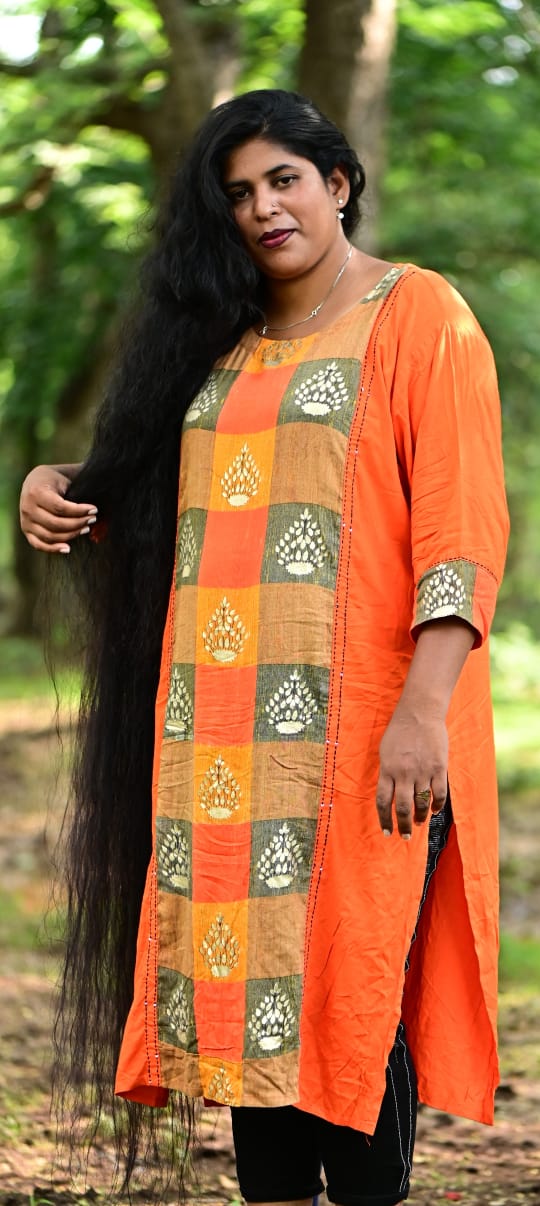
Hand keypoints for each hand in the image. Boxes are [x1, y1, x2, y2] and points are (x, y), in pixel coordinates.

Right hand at [20, 464, 94, 552]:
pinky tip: (67, 548)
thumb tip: (95, 509)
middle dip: (77, 523)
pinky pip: (39, 545)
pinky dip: (53, 549)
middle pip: (55, 524)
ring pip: (49, 536)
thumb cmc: (55, 479)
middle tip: (92, 519)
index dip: (79, 511)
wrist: (36, 481)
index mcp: (36, 492)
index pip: (60, 507)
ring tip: (86, 529)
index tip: (94, 510)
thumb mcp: (64, 477)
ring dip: (70, 535)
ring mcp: (25, 521)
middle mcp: (27, 508)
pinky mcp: (26, 531)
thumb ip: (77, 490)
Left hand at [375, 707, 447, 839]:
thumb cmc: (400, 731)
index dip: (384, 820)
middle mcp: (404, 773)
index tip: (386, 833)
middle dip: (403, 826)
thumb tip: (389, 795)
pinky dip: (437, 806)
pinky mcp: (439, 768)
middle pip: (403, 808)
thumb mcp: (385, 751)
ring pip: (422, 803)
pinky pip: (439, 793)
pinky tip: (434, 810)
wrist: (420, 713)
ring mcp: (422, 771)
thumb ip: (386, 773)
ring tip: (419, 823)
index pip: (383, 802)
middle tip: (404, 836)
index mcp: (387, 769)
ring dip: (420, 817)